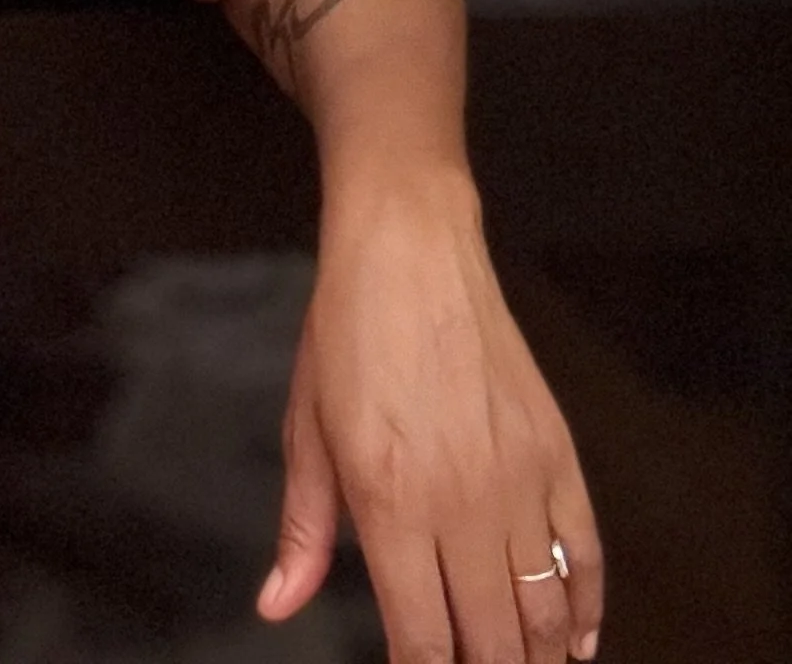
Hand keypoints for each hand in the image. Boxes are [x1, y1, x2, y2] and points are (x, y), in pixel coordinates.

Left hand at [257, 178, 601, 661]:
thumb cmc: (347, 329)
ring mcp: (520, 480)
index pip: (424, 641)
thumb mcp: (306, 425)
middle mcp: (464, 503)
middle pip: (493, 643)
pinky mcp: (556, 452)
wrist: (409, 243)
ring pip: (545, 613)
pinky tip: (573, 642)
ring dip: (535, 659)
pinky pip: (586, 555)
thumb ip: (302, 529)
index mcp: (391, 503)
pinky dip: (586, 611)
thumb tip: (277, 604)